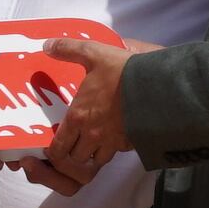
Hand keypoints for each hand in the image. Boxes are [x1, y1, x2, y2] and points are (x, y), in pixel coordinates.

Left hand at [29, 35, 157, 194]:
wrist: (160, 86)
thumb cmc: (124, 72)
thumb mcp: (95, 54)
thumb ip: (69, 49)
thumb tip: (47, 45)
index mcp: (78, 117)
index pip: (57, 149)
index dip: (52, 151)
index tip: (52, 144)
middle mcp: (93, 135)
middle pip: (74, 159)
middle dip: (70, 155)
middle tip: (69, 144)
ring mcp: (113, 142)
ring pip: (96, 161)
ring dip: (90, 156)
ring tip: (90, 144)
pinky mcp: (131, 143)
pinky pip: (117, 153)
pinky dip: (111, 150)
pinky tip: (112, 137)